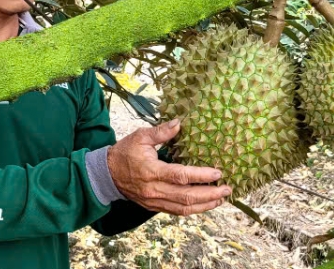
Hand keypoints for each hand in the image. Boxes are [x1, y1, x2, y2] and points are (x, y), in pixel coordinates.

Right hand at [106, 118, 231, 215]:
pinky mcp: (154, 206)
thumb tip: (179, 122)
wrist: (106, 175)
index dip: (201, 176)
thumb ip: (161, 132)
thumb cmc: (124, 153)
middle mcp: (154, 190)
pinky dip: (193, 209)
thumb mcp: (140, 137)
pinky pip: (176, 212)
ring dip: (204, 205)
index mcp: (151, 171)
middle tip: (227, 189)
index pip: (181, 176)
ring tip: (221, 199)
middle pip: (186, 197)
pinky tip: (204, 204)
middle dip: (209, 195)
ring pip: (183, 208)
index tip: (218, 173)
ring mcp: (154, 201)